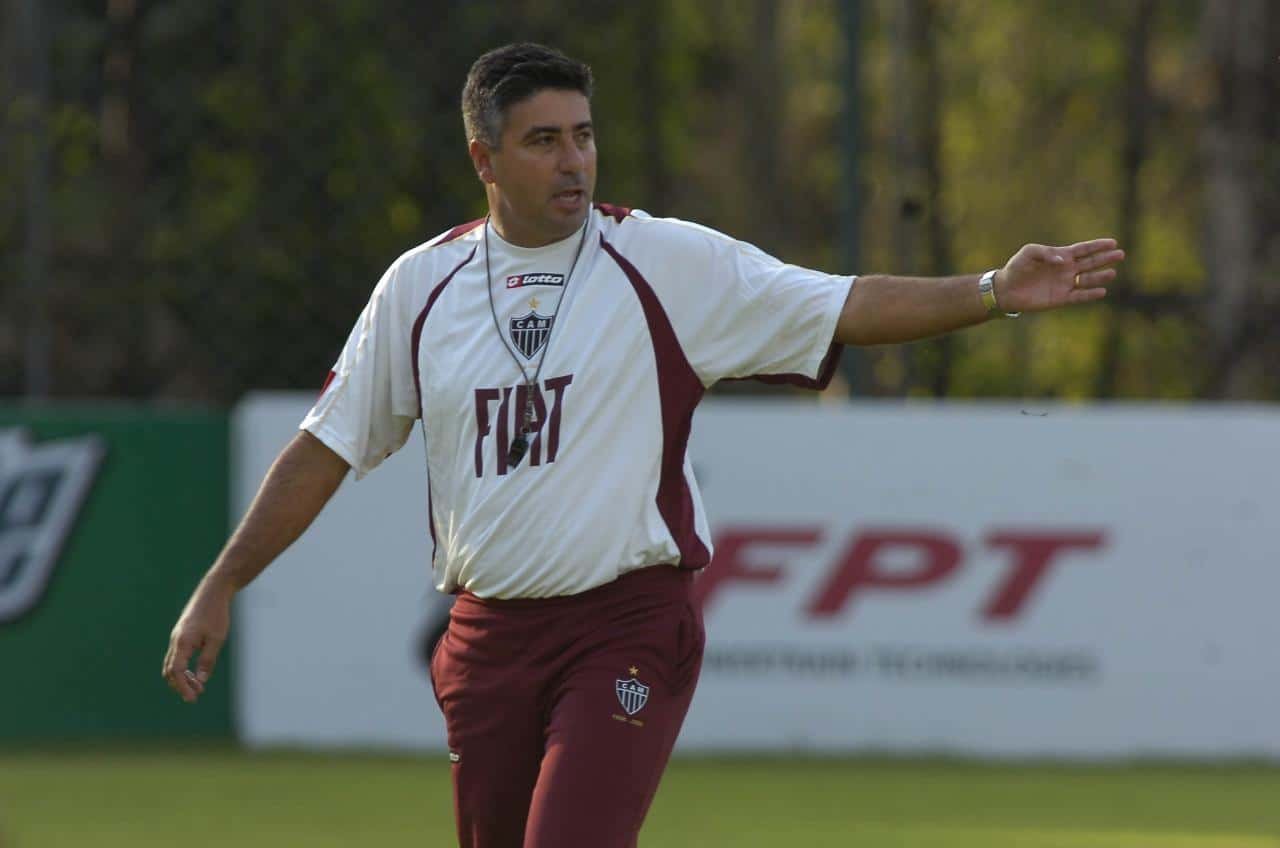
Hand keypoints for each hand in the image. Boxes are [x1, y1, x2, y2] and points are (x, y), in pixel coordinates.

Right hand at [162, 577, 233, 702]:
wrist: (212, 592)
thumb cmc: (216, 614)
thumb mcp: (217, 639)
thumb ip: (207, 661)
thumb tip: (200, 681)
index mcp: (183, 642)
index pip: (176, 671)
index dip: (183, 687)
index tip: (192, 698)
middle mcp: (175, 641)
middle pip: (170, 671)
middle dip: (180, 685)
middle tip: (196, 695)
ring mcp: (177, 638)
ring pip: (172, 665)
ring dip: (181, 678)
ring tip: (198, 687)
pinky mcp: (181, 636)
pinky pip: (176, 657)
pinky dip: (182, 668)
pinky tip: (195, 673)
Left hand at [996, 238, 1124, 313]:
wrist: (1006, 289)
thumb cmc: (1017, 267)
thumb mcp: (1029, 253)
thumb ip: (1046, 253)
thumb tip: (1064, 260)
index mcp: (1060, 256)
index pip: (1083, 249)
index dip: (1098, 246)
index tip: (1113, 242)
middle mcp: (1066, 269)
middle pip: (1090, 263)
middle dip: (1105, 258)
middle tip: (1120, 254)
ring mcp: (1065, 284)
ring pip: (1087, 279)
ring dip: (1100, 276)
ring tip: (1112, 273)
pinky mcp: (1061, 298)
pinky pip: (1079, 296)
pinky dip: (1090, 294)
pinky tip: (1102, 291)